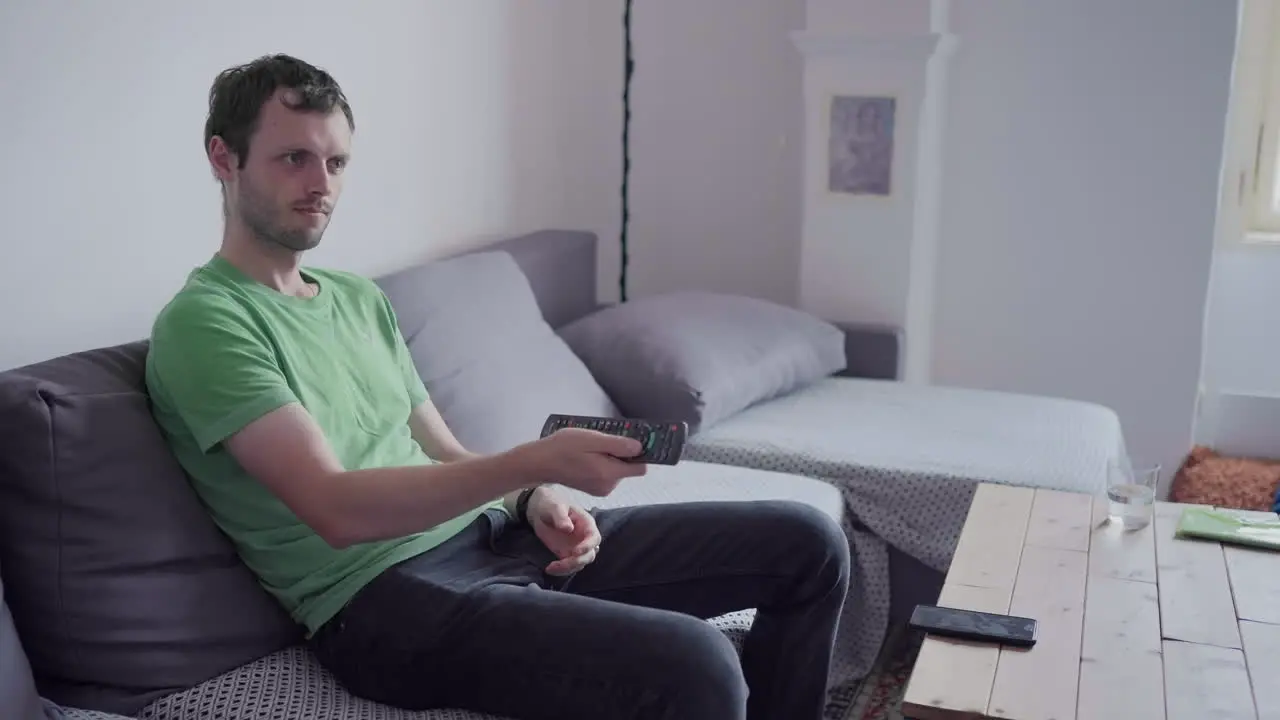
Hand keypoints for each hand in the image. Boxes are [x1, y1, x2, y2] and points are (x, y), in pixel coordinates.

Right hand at [514, 428, 647, 496]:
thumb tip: (640, 447)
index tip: (632, 440)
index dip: (640, 453)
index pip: (640, 468)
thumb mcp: (592, 440)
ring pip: (617, 469)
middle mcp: (608, 486)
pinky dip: (602, 463)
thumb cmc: (563, 448)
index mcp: (609, 474)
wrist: (540, 462)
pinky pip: (607, 473)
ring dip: (610, 457)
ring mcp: (601, 489)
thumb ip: (618, 445)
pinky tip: (587, 455)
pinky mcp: (594, 488)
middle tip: (602, 440)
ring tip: (591, 447)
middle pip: (629, 468)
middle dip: (621, 453)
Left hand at [525, 486, 601, 575]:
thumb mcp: (555, 507)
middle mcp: (585, 538)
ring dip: (568, 568)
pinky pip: (569, 567)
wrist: (540, 511)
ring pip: (580, 563)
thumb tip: (569, 529)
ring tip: (551, 567)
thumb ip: (561, 517)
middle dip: (577, 561)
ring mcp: (577, 547)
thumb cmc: (550, 505)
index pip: (594, 537)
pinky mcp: (567, 555)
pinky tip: (549, 569)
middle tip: (561, 563)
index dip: (588, 546)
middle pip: (589, 555)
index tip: (575, 552)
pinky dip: (561, 570)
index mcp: (586, 524)